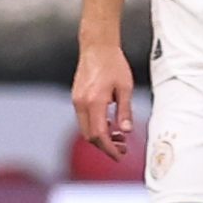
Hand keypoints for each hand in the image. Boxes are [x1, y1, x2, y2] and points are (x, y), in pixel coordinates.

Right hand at [71, 41, 134, 160]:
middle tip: (123, 149)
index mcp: (94, 102)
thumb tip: (126, 131)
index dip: (109, 149)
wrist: (96, 47)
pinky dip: (95, 126)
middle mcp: (81, 103)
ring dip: (100, 137)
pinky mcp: (76, 98)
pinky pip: (83, 119)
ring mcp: (76, 101)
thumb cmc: (113, 64)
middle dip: (105, 146)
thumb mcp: (125, 88)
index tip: (120, 156)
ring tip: (119, 137)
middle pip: (89, 136)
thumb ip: (125, 111)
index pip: (99, 135)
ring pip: (85, 129)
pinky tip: (109, 123)